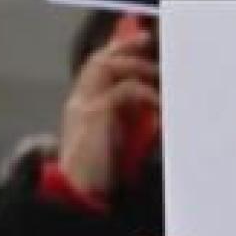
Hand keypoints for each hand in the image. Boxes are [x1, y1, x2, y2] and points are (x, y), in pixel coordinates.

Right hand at [56, 28, 158, 197]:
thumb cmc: (98, 173)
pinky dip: (144, 92)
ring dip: (136, 66)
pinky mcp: (93, 117)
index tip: (140, 43)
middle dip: (124, 47)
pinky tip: (158, 103)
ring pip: (104, 67)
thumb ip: (125, 118)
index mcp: (82, 107)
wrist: (78, 195)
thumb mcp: (115, 139)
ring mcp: (83, 108)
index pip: (96, 68)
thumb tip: (153, 101)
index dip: (116, 52)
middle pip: (98, 60)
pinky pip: (122, 91)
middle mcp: (79, 103)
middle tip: (147, 40)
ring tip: (156, 76)